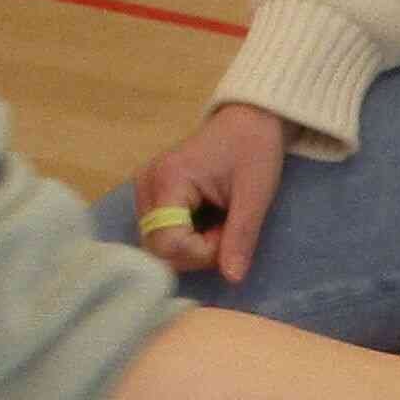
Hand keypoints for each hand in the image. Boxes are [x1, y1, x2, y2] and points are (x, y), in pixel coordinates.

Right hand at [137, 102, 287, 279]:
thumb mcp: (255, 195)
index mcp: (169, 179)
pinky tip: (206, 218)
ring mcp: (145, 189)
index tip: (229, 231)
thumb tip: (232, 278)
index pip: (168, 243)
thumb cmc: (253, 150)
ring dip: (192, 246)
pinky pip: (162, 233)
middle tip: (226, 227)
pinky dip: (186, 237)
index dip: (201, 252)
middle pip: (158, 247)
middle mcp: (147, 184)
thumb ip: (241, 238)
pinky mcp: (150, 195)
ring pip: (159, 244)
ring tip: (218, 220)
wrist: (248, 121)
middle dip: (197, 251)